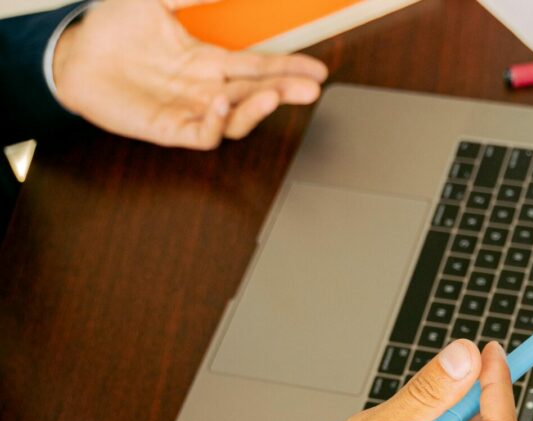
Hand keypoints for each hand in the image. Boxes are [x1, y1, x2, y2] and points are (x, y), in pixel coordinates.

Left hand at [52, 0, 327, 148]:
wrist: (71, 55)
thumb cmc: (109, 28)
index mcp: (207, 61)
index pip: (258, 67)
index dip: (289, 68)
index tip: (317, 70)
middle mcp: (205, 88)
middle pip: (257, 93)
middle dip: (287, 91)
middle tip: (311, 90)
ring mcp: (190, 110)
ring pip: (238, 118)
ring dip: (257, 109)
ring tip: (272, 95)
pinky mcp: (170, 129)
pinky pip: (205, 134)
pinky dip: (216, 122)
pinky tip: (219, 101)